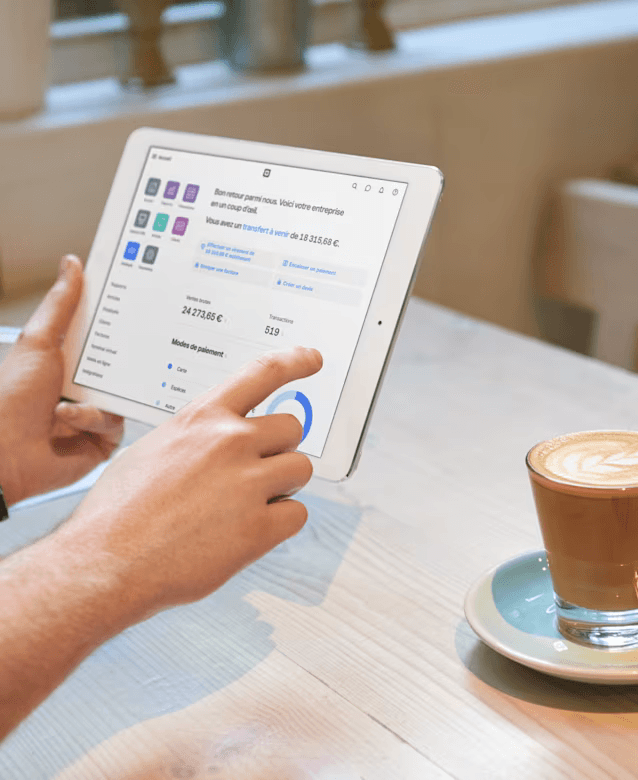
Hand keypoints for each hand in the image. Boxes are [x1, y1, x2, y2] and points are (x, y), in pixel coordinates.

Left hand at [0, 256, 123, 504]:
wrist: (6, 453)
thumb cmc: (12, 397)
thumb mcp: (39, 341)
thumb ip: (60, 304)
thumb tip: (71, 264)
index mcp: (66, 360)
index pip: (100, 335)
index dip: (117, 320)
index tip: (135, 303)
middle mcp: (82, 386)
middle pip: (119, 364)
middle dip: (124, 359)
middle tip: (135, 344)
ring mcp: (93, 413)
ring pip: (122, 395)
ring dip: (100, 397)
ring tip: (73, 398)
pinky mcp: (101, 440)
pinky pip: (115, 424)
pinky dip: (93, 420)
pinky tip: (70, 421)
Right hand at [55, 346, 322, 619]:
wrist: (106, 561)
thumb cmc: (119, 510)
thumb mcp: (152, 449)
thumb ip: (195, 437)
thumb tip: (216, 439)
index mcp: (202, 419)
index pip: (261, 374)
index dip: (294, 362)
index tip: (312, 358)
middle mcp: (230, 442)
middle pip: (292, 429)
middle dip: (279, 449)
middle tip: (255, 473)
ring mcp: (247, 483)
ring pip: (300, 470)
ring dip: (282, 486)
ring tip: (247, 505)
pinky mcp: (258, 528)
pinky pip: (297, 515)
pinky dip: (280, 525)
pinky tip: (247, 533)